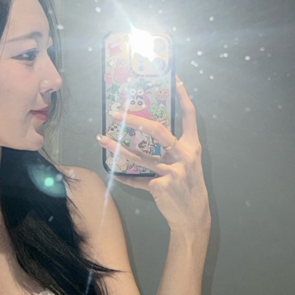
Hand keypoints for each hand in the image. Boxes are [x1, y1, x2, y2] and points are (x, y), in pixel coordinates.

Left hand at [97, 76, 210, 233]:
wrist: (192, 215)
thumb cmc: (188, 187)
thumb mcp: (187, 164)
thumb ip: (173, 150)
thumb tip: (148, 135)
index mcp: (192, 147)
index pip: (190, 116)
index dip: (183, 96)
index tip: (175, 79)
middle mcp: (183, 155)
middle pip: (156, 131)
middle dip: (134, 120)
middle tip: (116, 114)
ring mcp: (172, 170)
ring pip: (139, 156)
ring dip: (117, 148)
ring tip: (101, 140)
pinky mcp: (160, 185)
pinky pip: (137, 180)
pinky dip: (126, 179)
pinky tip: (115, 174)